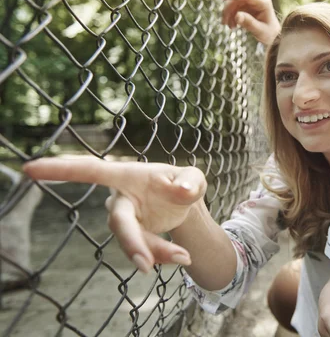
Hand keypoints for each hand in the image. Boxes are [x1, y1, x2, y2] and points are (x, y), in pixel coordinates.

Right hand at [23, 157, 206, 271]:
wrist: (183, 205)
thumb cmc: (183, 183)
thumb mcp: (194, 179)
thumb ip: (191, 182)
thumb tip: (183, 191)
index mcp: (128, 175)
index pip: (91, 170)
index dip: (61, 169)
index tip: (30, 169)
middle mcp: (120, 198)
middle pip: (117, 222)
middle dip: (131, 243)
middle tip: (146, 266)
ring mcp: (123, 220)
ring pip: (134, 242)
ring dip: (158, 252)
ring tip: (184, 256)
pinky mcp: (131, 238)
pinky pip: (142, 251)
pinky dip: (162, 256)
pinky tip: (181, 256)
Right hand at [219, 0, 280, 44]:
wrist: (273, 35)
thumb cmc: (269, 33)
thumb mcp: (259, 30)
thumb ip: (249, 23)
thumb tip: (237, 16)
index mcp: (264, 2)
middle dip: (228, 10)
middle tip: (223, 23)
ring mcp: (252, 1)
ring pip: (234, 3)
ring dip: (229, 14)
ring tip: (230, 27)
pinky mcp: (248, 5)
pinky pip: (235, 7)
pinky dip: (232, 16)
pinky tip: (232, 25)